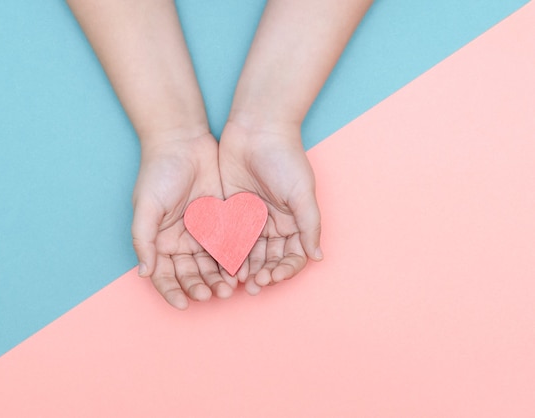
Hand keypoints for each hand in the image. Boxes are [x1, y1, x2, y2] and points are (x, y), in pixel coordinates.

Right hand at [132, 132, 235, 308]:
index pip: (164, 276)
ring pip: (211, 265)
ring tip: (229, 288)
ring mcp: (202, 233)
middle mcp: (181, 242)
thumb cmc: (158, 172)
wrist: (183, 142)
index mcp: (159, 242)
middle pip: (191, 275)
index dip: (172, 292)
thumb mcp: (146, 206)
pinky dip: (233, 260)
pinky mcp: (222, 222)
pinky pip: (228, 246)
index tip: (184, 304)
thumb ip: (144, 240)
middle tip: (214, 294)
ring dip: (219, 279)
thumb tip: (143, 272)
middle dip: (201, 287)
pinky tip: (241, 270)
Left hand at [218, 121, 322, 294]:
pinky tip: (221, 264)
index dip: (284, 270)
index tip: (272, 277)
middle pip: (269, 259)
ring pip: (247, 253)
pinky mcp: (230, 212)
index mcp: (294, 222)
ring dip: (244, 269)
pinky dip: (226, 253)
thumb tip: (318, 257)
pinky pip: (228, 237)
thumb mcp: (302, 192)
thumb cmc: (285, 158)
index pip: (292, 256)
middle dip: (263, 274)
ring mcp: (250, 219)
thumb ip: (309, 225)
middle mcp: (273, 224)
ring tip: (235, 281)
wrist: (257, 129)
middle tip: (253, 286)